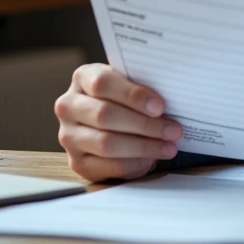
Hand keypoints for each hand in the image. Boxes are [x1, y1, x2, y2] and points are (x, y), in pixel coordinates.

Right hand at [54, 63, 182, 181]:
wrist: (112, 121)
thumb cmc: (127, 97)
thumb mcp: (131, 83)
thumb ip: (143, 84)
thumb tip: (174, 93)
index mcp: (83, 77)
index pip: (103, 83)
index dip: (133, 95)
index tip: (160, 106)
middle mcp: (69, 106)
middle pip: (104, 115)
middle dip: (145, 124)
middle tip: (173, 130)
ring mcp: (69, 136)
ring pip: (106, 143)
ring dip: (143, 146)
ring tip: (169, 146)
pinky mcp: (77, 162)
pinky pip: (107, 166)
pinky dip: (134, 163)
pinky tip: (152, 158)